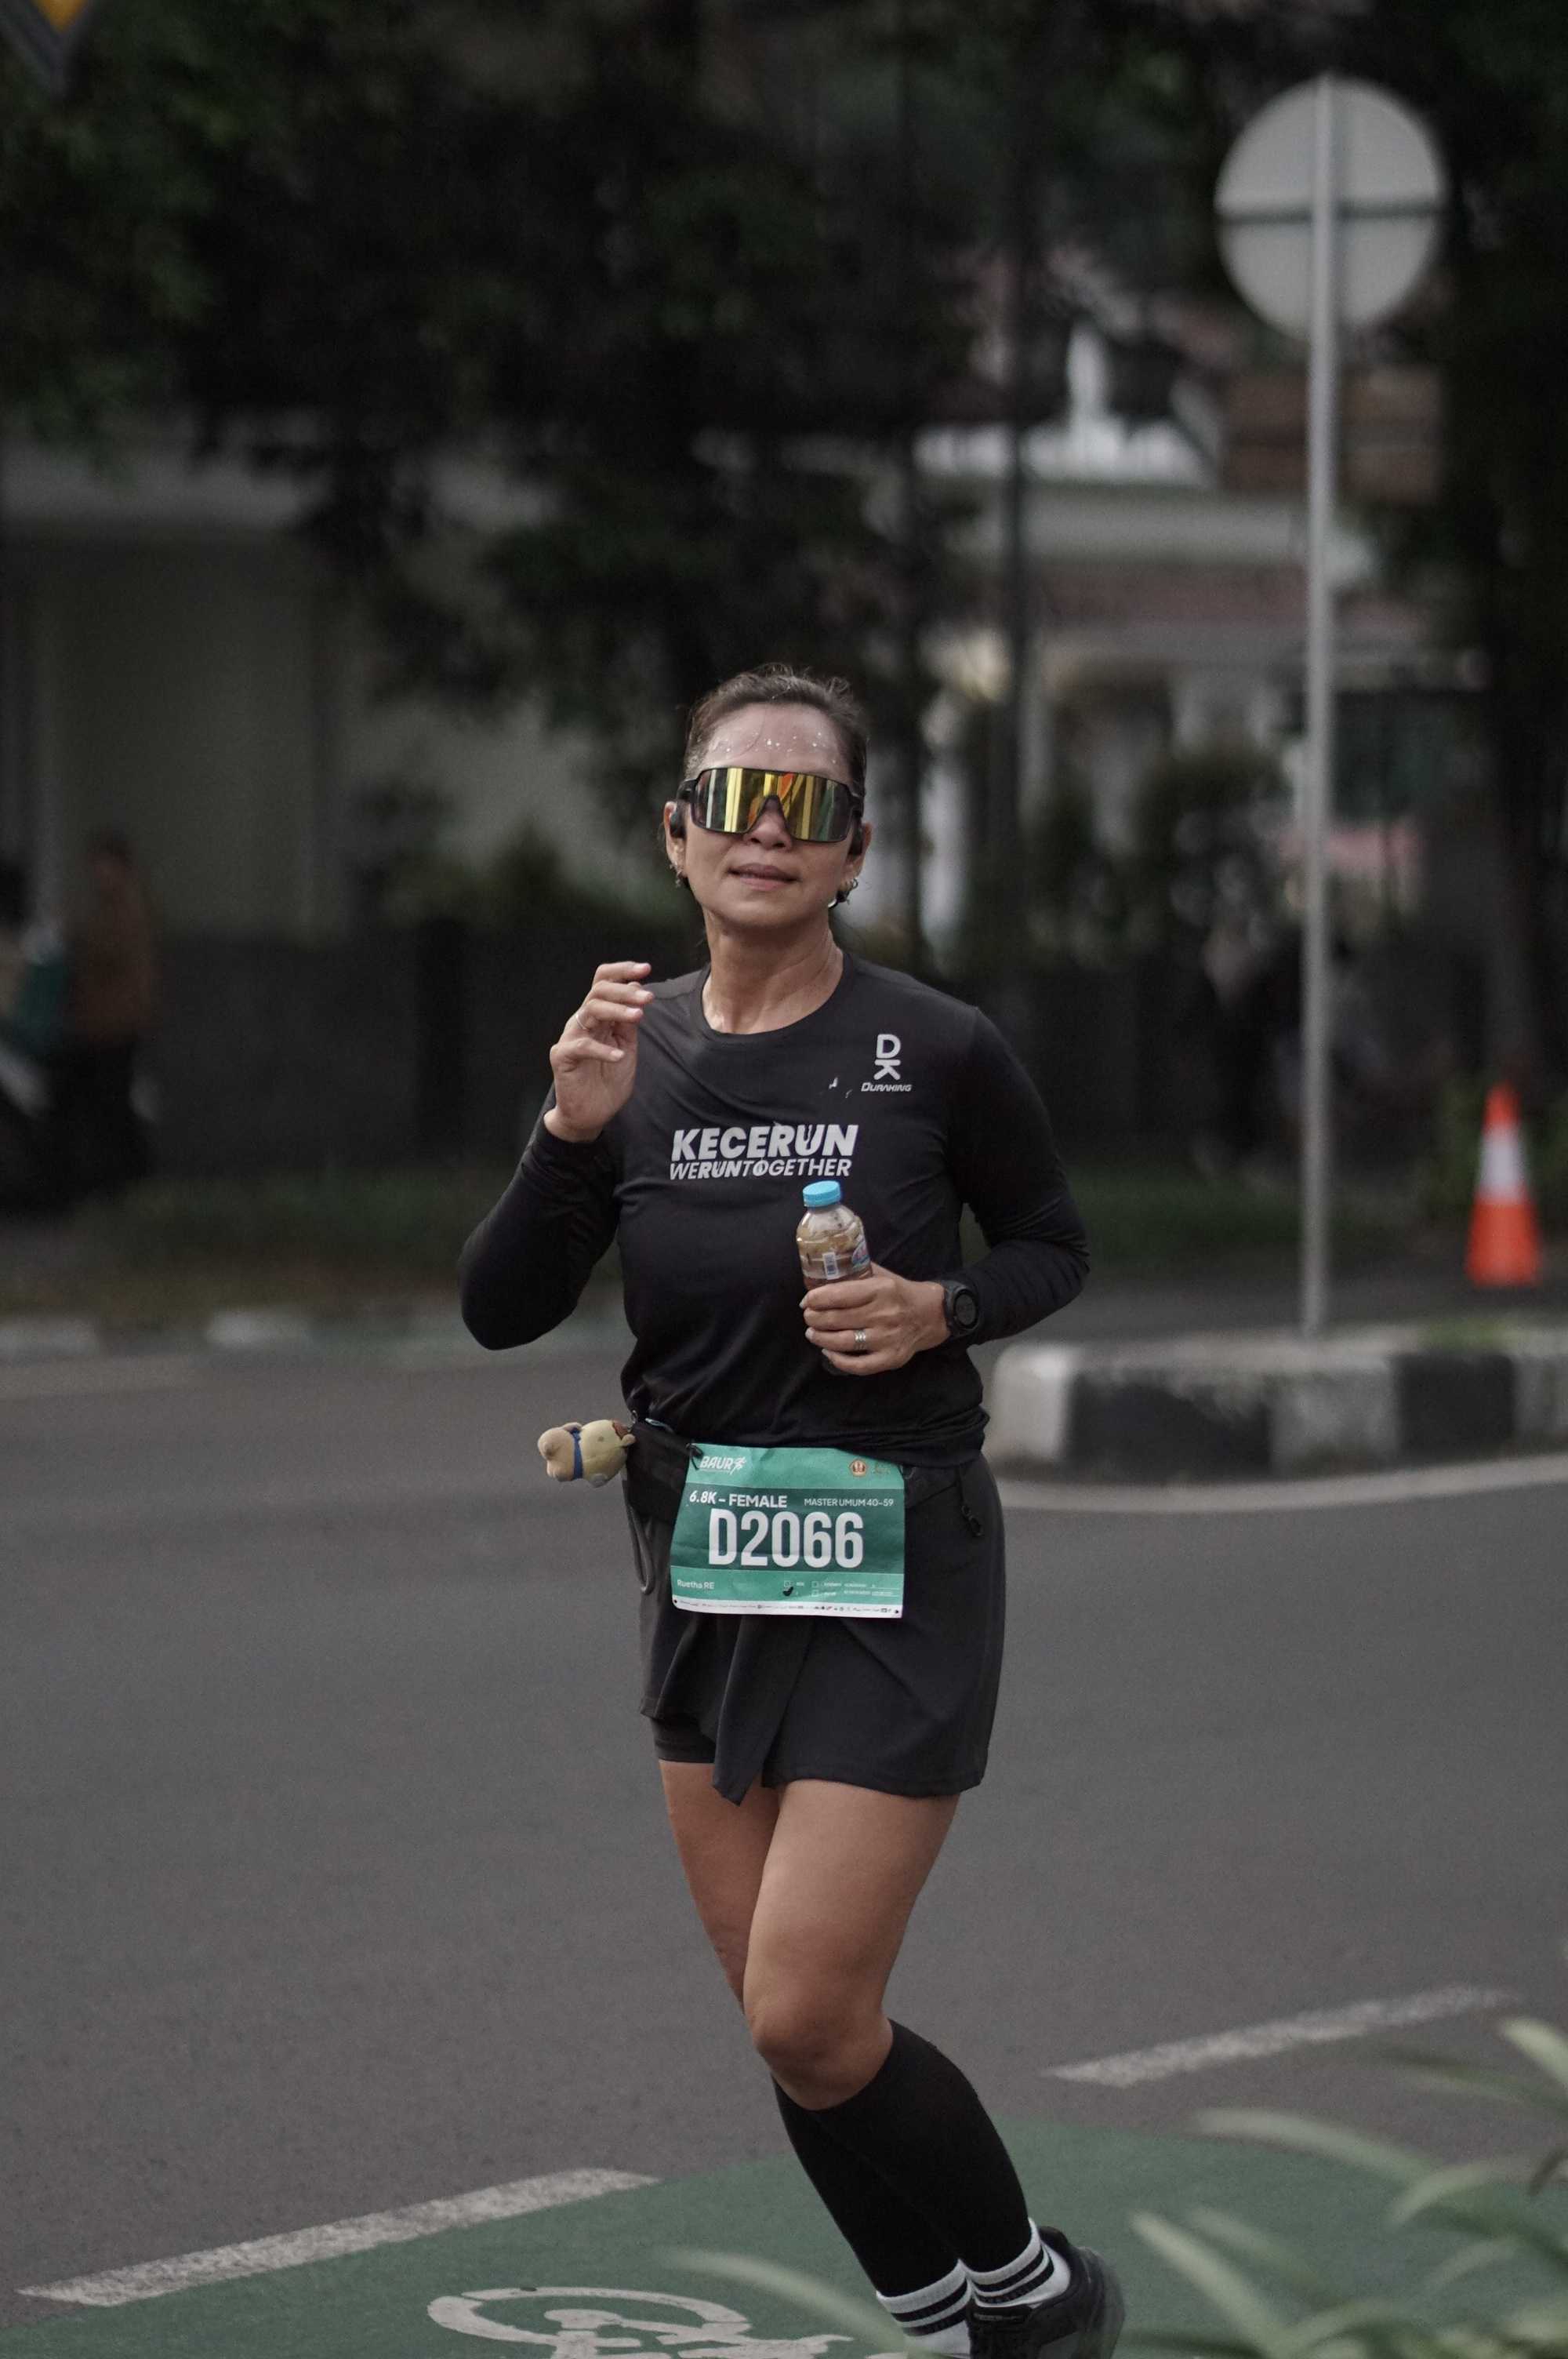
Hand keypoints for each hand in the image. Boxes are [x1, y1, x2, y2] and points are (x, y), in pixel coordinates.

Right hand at [544, 961, 651, 1142]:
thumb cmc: (608, 1081)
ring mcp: (571, 1037)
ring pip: (590, 1010)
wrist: (591, 1114)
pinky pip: (582, 1045)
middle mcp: (582, 1021)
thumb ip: (628, 1023)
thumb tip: (637, 992)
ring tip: (639, 1017)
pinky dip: (603, 1049)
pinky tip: (620, 1056)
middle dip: (625, 990)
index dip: (623, 972)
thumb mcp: (626, 1047)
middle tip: (648, 997)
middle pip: (598, 990)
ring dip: (617, 1011)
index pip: (604, 982)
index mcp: (598, 1016)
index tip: (646, 969)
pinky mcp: (563, 1057)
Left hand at [802, 1263, 946, 1374]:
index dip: (816, 1299)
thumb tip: (823, 1273)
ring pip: (844, 1342)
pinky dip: (838, 1360)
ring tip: (812, 1333)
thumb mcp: (882, 1275)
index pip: (838, 1295)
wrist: (933, 1314)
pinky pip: (859, 1365)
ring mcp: (888, 1339)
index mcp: (881, 1289)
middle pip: (837, 1319)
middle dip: (814, 1319)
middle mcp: (884, 1314)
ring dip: (821, 1338)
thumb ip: (856, 1273)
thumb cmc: (900, 1293)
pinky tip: (828, 1352)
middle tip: (808, 1317)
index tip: (806, 1301)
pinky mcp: (892, 1358)